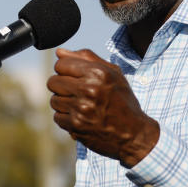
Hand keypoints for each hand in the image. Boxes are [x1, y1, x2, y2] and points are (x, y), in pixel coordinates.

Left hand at [47, 49, 158, 165]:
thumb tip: (60, 52)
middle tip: (76, 93)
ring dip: (64, 104)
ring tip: (81, 107)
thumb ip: (87, 59)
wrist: (134, 134)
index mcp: (98, 73)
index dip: (66, 70)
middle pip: (53, 81)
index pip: (61, 64)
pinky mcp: (76, 125)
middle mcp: (89, 89)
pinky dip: (67, 119)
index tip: (75, 78)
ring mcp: (81, 108)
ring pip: (54, 100)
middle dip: (62, 86)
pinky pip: (57, 117)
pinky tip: (81, 118)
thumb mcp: (113, 74)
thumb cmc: (123, 101)